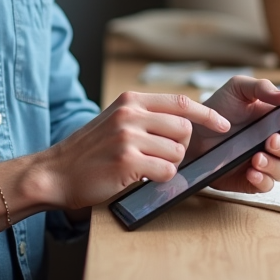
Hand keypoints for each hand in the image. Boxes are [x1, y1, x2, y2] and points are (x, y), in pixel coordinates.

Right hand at [36, 91, 231, 211]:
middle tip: (162, 157)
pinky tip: (142, 177)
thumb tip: (187, 121)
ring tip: (146, 168)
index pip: (181, 102)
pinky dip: (160, 179)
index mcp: (130, 100)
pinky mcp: (127, 162)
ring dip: (168, 165)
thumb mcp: (116, 120)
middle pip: (184, 128)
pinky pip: (166, 171)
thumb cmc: (90, 150)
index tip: (223, 124)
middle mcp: (130, 114)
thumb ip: (146, 116)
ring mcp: (128, 137)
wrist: (57, 172)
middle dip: (181, 147)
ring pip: (177, 152)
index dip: (207, 114)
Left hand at [188, 77, 279, 194]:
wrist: (191, 133)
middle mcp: (279, 142)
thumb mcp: (238, 89)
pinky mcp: (253, 180)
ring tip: (257, 155)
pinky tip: (251, 170)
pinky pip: (268, 185)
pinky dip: (263, 179)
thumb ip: (262, 89)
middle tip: (276, 136)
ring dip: (277, 162)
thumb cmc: (218, 109)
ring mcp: (268, 162)